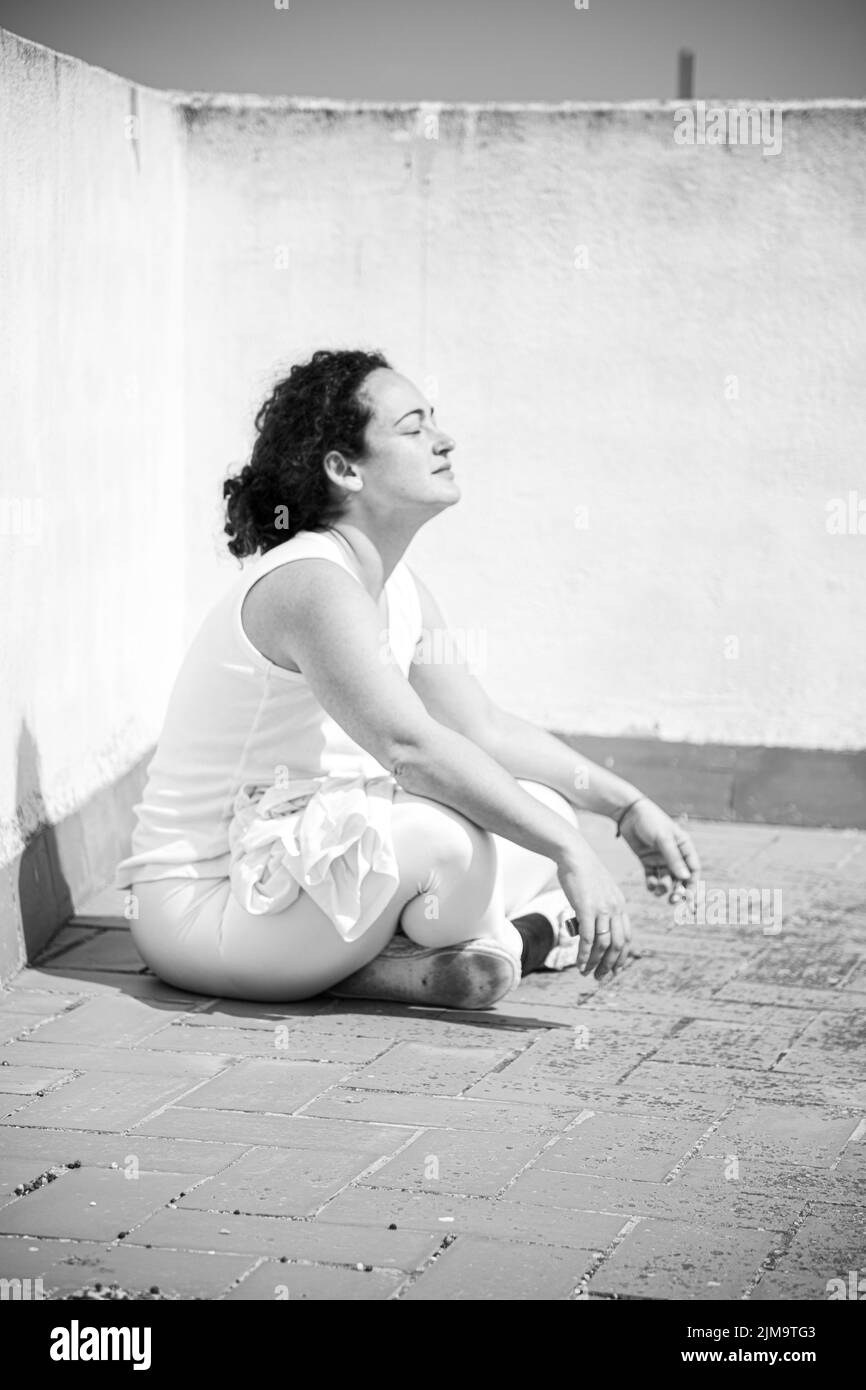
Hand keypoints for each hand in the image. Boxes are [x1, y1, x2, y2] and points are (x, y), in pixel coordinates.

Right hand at [556, 840, 630, 980]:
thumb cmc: (583, 871)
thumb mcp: (599, 890)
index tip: (614, 969)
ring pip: (603, 944)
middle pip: (618, 945)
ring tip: (586, 972)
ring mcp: (602, 908)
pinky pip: (587, 937)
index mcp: (620, 905)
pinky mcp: (586, 908)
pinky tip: (579, 963)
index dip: (622, 957)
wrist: (574, 854)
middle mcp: (615, 908)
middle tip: (601, 977)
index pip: (627, 937)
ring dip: (595, 962)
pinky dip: (584, 954)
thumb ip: (601, 907)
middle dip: (610, 965)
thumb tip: (593, 925)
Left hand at [618, 798, 699, 901]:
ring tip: (657, 889)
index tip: (688, 898)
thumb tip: (686, 878)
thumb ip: (673, 858)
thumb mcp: (663, 839)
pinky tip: (649, 885)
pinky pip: (652, 876)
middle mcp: (674, 855)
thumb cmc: (650, 821)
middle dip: (678, 891)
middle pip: (680, 878)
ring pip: (666, 879)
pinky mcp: (647, 860)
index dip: (692, 884)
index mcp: (684, 847)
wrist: (628, 813)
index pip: (693, 869)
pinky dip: (651, 883)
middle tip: (673, 901)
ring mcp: (660, 858)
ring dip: (664, 888)